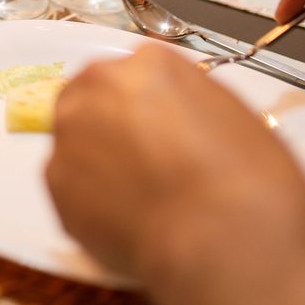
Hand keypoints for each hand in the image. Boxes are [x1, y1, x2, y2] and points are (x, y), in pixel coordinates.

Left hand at [46, 45, 304, 304]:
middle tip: (142, 162)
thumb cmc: (248, 182)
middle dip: (110, 125)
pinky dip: (90, 201)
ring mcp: (70, 135)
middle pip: (91, 96)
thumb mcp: (232, 116)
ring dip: (97, 162)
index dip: (145, 106)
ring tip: (139, 198)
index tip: (158, 129)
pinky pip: (69, 187)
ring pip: (76, 142)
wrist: (224, 241)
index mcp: (148, 63)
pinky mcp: (55, 185)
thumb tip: (174, 121)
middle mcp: (99, 87)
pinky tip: (127, 220)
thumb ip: (187, 104)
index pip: (133, 73)